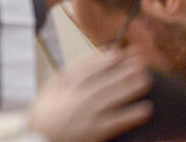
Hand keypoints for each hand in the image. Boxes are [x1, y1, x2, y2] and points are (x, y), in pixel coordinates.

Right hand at [29, 51, 152, 141]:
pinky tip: (145, 109)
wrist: (38, 140)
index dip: (106, 59)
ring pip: (112, 97)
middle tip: (141, 62)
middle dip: (124, 69)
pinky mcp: (93, 131)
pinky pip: (116, 121)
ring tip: (147, 80)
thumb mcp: (50, 90)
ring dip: (131, 87)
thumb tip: (90, 63)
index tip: (120, 53)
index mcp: (63, 85)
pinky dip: (131, 115)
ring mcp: (85, 113)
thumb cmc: (45, 115)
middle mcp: (75, 96)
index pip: (88, 68)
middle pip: (104, 79)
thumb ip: (68, 75)